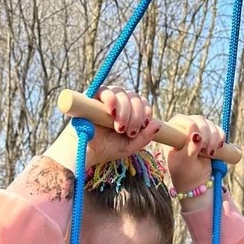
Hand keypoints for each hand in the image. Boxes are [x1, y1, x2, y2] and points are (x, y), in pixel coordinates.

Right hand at [44, 86, 160, 170]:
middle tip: (129, 131)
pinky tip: (111, 111)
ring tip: (119, 127)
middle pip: (134, 97)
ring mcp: (105, 98)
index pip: (141, 102)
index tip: (143, 126)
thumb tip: (158, 124)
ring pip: (123, 93)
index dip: (145, 111)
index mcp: (128, 111)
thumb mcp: (129, 146)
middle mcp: (118, 102)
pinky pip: (106, 91)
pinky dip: (111, 99)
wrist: (85, 153)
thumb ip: (145, 137)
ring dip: (125, 111)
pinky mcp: (92, 97)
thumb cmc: (106, 149)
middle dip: (136, 115)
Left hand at [161, 114, 224, 201]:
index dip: (193, 128)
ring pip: (211, 125)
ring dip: (214, 139)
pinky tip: (215, 150)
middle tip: (205, 151)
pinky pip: (219, 130)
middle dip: (206, 136)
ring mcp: (198, 129)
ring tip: (209, 154)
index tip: (198, 143)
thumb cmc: (184, 172)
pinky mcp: (210, 134)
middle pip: (199, 120)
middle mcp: (185, 128)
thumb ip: (190, 148)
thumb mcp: (185, 162)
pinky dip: (220, 139)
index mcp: (173, 132)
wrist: (195, 181)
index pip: (182, 119)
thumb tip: (197, 135)